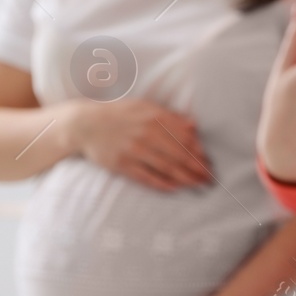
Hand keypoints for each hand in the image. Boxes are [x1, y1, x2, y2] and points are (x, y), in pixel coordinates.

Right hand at [61, 98, 209, 191]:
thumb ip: (171, 117)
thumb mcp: (145, 107)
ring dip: (186, 179)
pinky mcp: (121, 164)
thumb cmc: (121, 115)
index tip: (210, 163)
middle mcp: (146, 133)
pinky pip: (147, 177)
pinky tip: (176, 188)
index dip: (200, 153)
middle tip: (210, 179)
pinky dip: (163, 184)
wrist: (85, 124)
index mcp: (155, 117)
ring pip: (166, 168)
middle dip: (198, 169)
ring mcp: (133, 150)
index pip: (185, 138)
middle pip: (180, 155)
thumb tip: (195, 126)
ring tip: (198, 186)